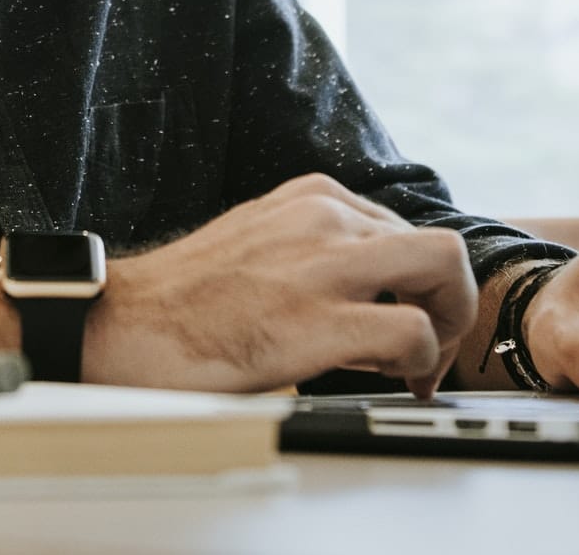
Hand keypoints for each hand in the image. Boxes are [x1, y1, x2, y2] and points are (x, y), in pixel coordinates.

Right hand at [83, 173, 476, 397]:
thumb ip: (315, 250)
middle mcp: (324, 218)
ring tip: (415, 367)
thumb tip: (366, 292)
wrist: (127, 324)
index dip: (416, 284)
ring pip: (442, 271)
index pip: (403, 230)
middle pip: (438, 245)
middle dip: (451, 301)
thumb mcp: (259, 240)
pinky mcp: (320, 319)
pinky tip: (394, 380)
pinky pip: (414, 332)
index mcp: (311, 198)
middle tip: (433, 344)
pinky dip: (420, 363)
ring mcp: (325, 265)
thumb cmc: (185, 297)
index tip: (408, 316)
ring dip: (445, 327)